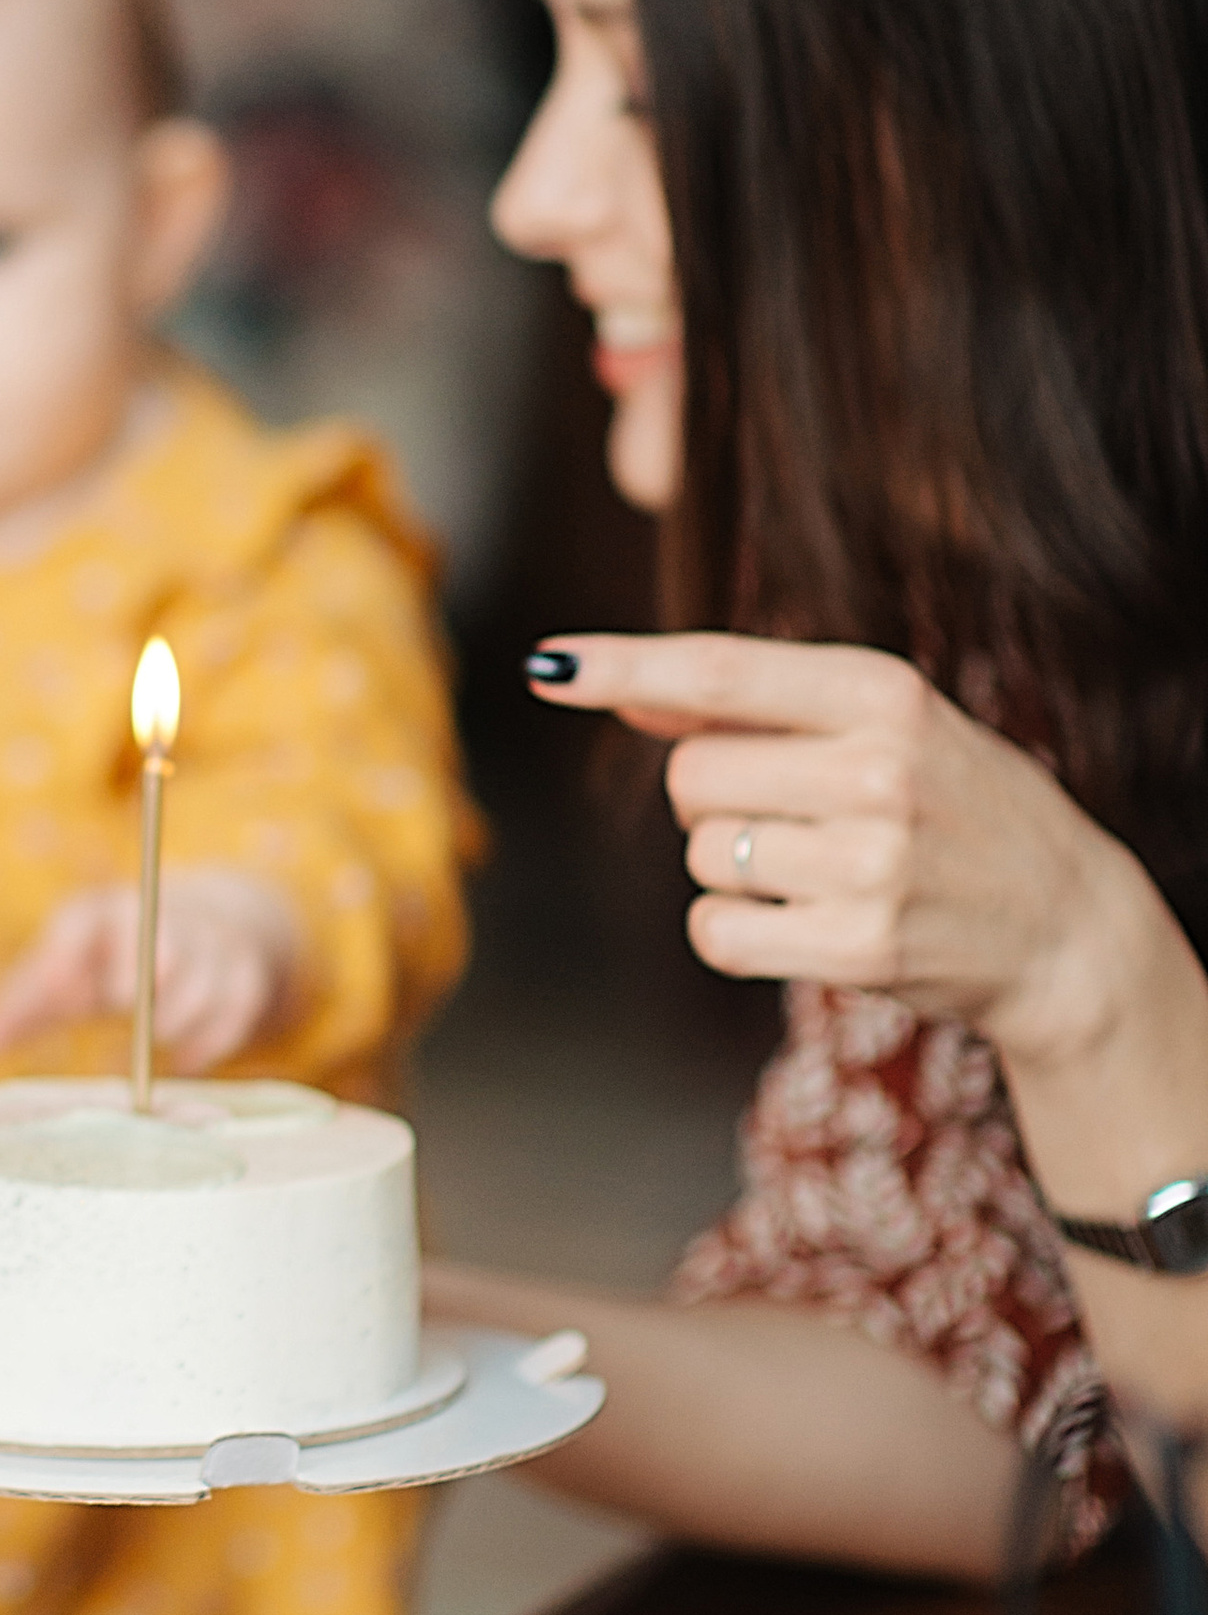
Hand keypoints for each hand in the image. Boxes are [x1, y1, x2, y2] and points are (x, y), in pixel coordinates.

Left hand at [0, 866, 302, 1071]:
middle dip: (136, 987)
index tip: (60, 994)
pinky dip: (208, 1044)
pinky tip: (186, 1056)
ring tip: (156, 1036)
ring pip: (197, 991)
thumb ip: (22, 1007)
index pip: (79, 923)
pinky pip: (233, 1016)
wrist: (203, 923)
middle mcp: (156, 918)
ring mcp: (208, 944)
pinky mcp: (246, 974)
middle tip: (119, 1006)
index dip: (65, 959)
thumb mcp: (64, 973)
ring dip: (173, 1024)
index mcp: (100, 912)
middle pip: (155, 951)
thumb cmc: (111, 958)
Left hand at [527, 630, 1143, 1066]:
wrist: (1066, 925)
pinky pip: (715, 931)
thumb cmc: (955, 805)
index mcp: (886, 694)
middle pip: (690, 777)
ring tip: (823, 867)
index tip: (549, 666)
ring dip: (731, 866)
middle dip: (711, 797)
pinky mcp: (861, 948)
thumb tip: (626, 692)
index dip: (625, 668)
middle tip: (794, 812)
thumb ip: (757, 706)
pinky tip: (802, 921)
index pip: (723, 674)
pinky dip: (734, 929)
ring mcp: (872, 865)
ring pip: (700, 855)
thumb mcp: (882, 724)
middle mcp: (880, 772)